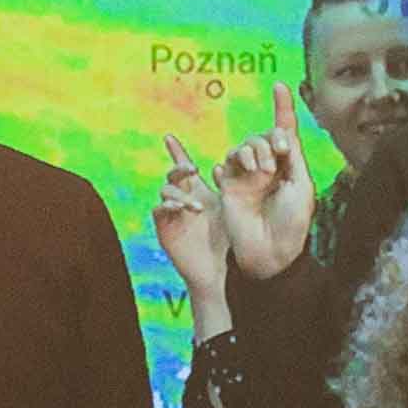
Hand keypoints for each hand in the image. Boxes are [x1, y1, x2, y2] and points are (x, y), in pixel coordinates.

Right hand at [149, 145, 233, 315]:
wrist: (229, 272)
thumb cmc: (242, 238)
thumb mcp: (244, 204)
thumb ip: (248, 177)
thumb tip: (237, 157)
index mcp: (203, 191)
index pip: (187, 165)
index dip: (176, 150)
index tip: (168, 136)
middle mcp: (187, 199)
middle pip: (174, 173)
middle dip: (180, 167)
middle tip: (193, 170)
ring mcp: (176, 215)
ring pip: (165, 189)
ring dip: (178, 190)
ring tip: (198, 204)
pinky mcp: (168, 230)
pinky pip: (160, 210)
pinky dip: (169, 205)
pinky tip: (183, 209)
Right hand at [213, 84, 320, 278]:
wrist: (270, 252)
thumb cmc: (292, 224)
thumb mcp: (302, 186)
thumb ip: (293, 157)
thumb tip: (285, 131)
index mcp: (289, 167)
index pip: (284, 131)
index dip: (282, 107)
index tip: (279, 86)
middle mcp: (268, 168)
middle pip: (262, 136)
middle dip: (269, 140)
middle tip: (277, 157)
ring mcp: (247, 177)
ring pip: (244, 145)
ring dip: (253, 150)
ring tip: (262, 171)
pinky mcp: (229, 186)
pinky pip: (228, 160)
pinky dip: (236, 160)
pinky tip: (245, 172)